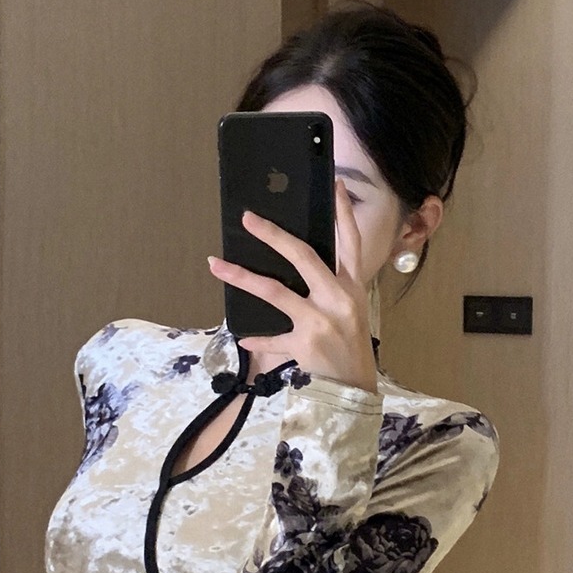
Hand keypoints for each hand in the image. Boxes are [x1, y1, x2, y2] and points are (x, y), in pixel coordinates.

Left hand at [207, 178, 378, 395]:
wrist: (356, 388)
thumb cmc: (350, 345)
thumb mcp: (350, 311)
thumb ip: (330, 286)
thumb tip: (298, 263)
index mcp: (352, 287)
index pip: (349, 242)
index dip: (342, 213)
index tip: (333, 184)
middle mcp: (338, 299)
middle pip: (303, 256)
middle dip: (273, 235)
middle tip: (248, 218)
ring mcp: (320, 321)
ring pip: (275, 291)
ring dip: (241, 277)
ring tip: (216, 264)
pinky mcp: (304, 344)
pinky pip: (272, 339)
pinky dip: (258, 340)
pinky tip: (243, 338)